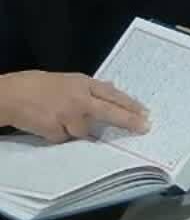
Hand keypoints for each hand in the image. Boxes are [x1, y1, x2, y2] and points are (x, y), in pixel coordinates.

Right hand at [0, 71, 149, 141]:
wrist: (11, 95)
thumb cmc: (39, 86)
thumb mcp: (69, 80)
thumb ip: (89, 88)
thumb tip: (111, 90)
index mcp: (83, 84)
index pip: (113, 94)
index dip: (130, 104)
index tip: (145, 113)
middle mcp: (78, 99)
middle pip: (109, 112)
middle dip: (128, 121)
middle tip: (144, 127)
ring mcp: (67, 116)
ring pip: (85, 131)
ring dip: (79, 130)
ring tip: (61, 118)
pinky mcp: (54, 131)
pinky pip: (65, 139)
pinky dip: (61, 135)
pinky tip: (50, 124)